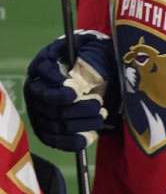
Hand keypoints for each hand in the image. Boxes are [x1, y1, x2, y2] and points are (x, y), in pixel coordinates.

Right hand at [23, 32, 117, 150]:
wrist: (102, 75)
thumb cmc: (96, 60)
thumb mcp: (95, 52)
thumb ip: (90, 59)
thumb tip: (84, 74)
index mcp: (44, 65)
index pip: (44, 75)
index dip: (58, 86)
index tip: (76, 91)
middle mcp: (36, 89)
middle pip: (50, 104)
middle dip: (78, 107)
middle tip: (98, 103)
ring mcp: (40, 111)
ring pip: (56, 124)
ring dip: (82, 123)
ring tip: (101, 115)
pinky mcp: (48, 129)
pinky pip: (56, 141)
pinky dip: (74, 141)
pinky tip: (91, 135)